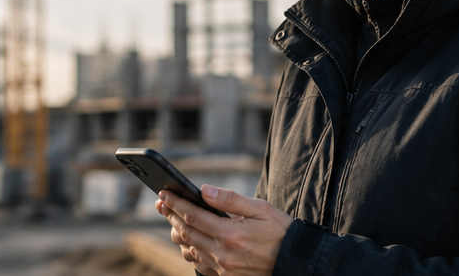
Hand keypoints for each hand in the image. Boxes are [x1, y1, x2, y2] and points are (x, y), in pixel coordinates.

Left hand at [156, 185, 291, 275]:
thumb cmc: (281, 231)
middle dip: (171, 216)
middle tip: (162, 203)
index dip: (176, 203)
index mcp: (230, 234)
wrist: (296, 261)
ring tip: (172, 220)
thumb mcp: (260, 208)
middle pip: (186, 232)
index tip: (164, 193)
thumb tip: (203, 190)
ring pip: (189, 250)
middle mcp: (223, 254)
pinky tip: (189, 242)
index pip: (193, 215)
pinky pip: (200, 265)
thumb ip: (230, 200)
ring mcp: (223, 268)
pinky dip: (190, 252)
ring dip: (177, 234)